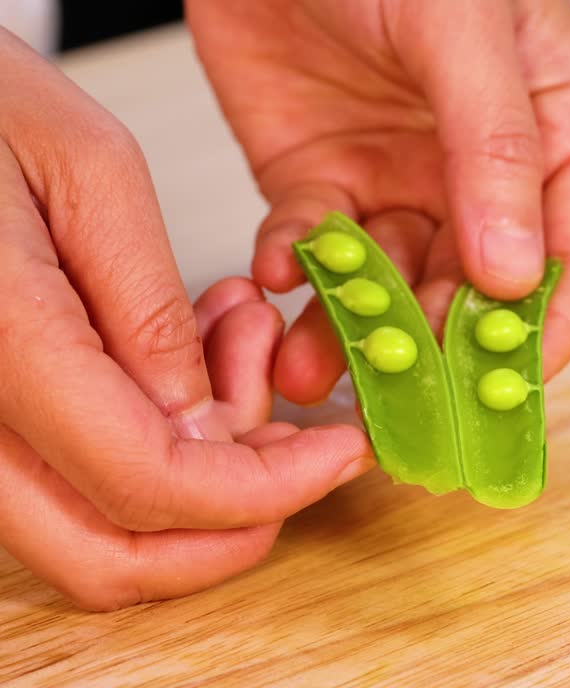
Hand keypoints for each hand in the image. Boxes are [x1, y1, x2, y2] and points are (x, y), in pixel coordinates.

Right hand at [0, 31, 373, 610]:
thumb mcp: (88, 171)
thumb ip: (147, 311)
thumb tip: (206, 429)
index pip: (146, 484)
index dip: (264, 490)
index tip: (343, 449)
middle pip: (108, 558)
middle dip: (232, 521)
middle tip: (303, 440)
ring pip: (89, 535)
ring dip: (198, 477)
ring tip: (241, 338)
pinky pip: (66, 481)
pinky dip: (150, 448)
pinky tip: (190, 349)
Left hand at [179, 0, 569, 404]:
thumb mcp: (458, 26)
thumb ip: (495, 147)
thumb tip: (515, 275)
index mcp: (564, 135)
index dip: (545, 338)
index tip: (500, 398)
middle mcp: (495, 175)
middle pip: (483, 296)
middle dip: (439, 355)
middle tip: (393, 407)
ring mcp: (411, 182)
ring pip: (399, 291)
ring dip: (359, 335)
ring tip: (310, 366)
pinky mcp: (332, 182)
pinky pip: (322, 254)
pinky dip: (297, 276)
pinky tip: (273, 276)